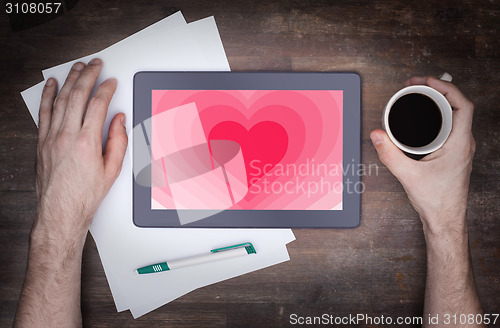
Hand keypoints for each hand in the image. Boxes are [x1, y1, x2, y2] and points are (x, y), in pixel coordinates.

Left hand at [34, 58, 127, 243]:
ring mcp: (51, 138)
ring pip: (60, 100)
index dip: (106, 90)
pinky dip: (48, 96)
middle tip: (96, 65)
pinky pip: (44, 112)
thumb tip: (119, 121)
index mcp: (87, 142)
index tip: (112, 82)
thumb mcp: (112, 170)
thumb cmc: (85, 195)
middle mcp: (67, 136)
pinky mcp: (42, 142)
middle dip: (88, 76)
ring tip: (77, 68)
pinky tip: (51, 85)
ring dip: (70, 80)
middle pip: (78, 96)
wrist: (61, 211)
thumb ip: (118, 141)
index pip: (98, 106)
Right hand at [370, 76, 474, 235]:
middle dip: (437, 90)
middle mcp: (463, 143)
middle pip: (457, 105)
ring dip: (437, 103)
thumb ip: (390, 154)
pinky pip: (448, 126)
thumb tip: (377, 135)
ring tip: (418, 96)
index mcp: (459, 144)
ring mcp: (459, 148)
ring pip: (454, 116)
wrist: (445, 219)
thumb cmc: (436, 200)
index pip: (463, 105)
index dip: (447, 88)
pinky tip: (421, 119)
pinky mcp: (453, 153)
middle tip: (416, 85)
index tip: (427, 82)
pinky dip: (436, 116)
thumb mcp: (408, 175)